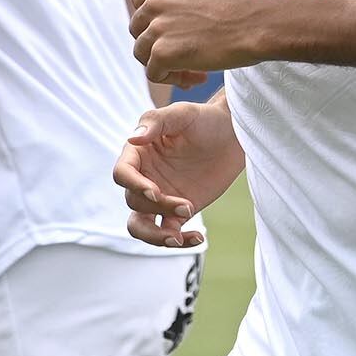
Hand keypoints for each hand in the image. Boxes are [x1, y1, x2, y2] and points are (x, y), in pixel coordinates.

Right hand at [115, 97, 245, 248]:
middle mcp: (145, 177)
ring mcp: (160, 196)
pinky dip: (181, 241)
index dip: (134, 186)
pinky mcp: (178, 211)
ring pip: (141, 225)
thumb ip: (155, 122)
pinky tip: (198, 238)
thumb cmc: (205, 119)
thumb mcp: (182, 114)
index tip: (155, 192)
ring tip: (177, 238)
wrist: (233, 135)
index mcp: (139, 154)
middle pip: (134, 202)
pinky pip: (170, 233)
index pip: (122, 174)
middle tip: (186, 205)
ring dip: (155, 236)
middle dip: (156, 207)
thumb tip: (132, 138)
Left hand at [128, 0, 260, 84]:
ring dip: (165, 65)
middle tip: (186, 54)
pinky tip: (197, 77)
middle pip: (138, 31)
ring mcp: (158, 28)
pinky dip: (172, 79)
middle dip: (157, 44)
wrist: (256, 23)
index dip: (154, 21)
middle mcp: (155, 3)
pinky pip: (154, 73)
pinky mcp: (164, 53)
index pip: (138, 4)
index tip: (177, 30)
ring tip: (193, 70)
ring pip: (143, 55)